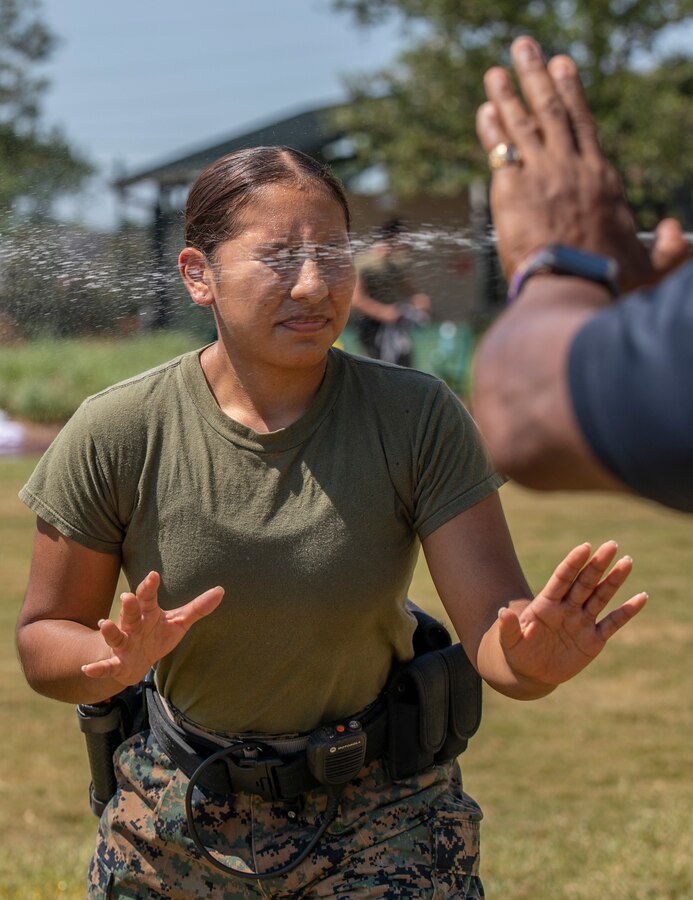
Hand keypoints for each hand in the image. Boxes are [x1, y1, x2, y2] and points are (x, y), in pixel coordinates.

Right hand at [81, 571, 223, 686]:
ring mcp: (123, 644)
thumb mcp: (178, 622)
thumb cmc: (156, 636)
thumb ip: (197, 608)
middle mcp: (132, 626)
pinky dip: (97, 668)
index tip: (153, 575)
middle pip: (131, 613)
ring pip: (115, 636)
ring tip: (104, 624)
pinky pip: (106, 666)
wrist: (134, 663)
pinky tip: (87, 669)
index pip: (148, 597)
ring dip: (110, 631)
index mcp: (147, 613)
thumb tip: (221, 590)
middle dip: (129, 606)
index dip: (150, 586)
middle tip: (127, 596)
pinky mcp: (116, 664)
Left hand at [476, 36, 689, 292]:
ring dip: (508, 93)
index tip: (562, 65)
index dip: (571, 92)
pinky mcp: (512, 190)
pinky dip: (491, 128)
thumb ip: (668, 250)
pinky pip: (500, 150)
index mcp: (601, 179)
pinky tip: (484, 110)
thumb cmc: (610, 283)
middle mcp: (571, 168)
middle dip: (536, 76)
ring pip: (523, 124)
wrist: (574, 288)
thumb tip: (678, 234)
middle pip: (551, 111)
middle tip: (524, 49)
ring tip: (495, 71)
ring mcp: (541, 175)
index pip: (583, 125)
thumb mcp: (649, 269)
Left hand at [498, 541, 646, 687]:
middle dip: (597, 565)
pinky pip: (613, 623)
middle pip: (584, 582)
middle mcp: (566, 608)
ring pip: (600, 597)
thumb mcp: (509, 642)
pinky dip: (627, 611)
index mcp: (546, 604)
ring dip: (614, 581)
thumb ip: (508, 628)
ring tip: (627, 562)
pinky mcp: (593, 639)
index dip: (572, 563)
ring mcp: (581, 622)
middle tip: (611, 545)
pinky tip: (641, 597)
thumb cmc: (518, 652)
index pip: (561, 579)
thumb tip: (501, 613)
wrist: (530, 672)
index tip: (584, 547)